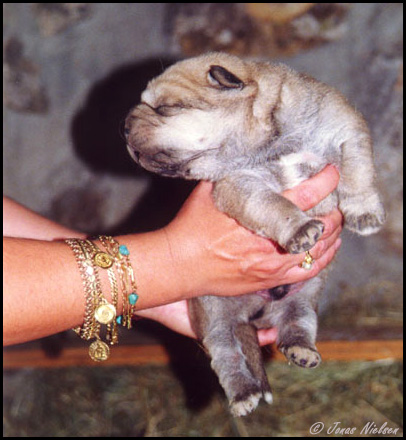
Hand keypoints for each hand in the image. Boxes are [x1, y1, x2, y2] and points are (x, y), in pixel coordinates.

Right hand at [137, 165, 342, 343]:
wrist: (179, 264)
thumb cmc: (190, 228)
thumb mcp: (208, 193)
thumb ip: (230, 176)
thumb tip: (241, 158)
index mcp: (258, 217)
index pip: (305, 195)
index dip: (325, 181)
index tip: (332, 172)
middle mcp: (270, 243)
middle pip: (320, 226)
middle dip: (334, 211)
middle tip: (337, 201)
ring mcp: (272, 266)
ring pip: (318, 252)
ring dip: (332, 236)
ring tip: (336, 223)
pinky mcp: (268, 280)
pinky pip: (306, 273)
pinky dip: (322, 260)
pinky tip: (327, 250)